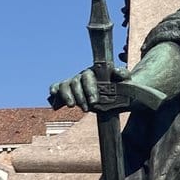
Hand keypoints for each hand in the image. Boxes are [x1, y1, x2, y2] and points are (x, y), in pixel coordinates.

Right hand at [47, 64, 165, 112]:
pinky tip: (53, 96)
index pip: (88, 77)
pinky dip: (54, 90)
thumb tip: (115, 71)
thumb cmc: (121, 88)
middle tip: (86, 109)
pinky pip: (57, 87)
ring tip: (72, 106)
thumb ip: (124, 75)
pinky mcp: (68, 91)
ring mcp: (75, 82)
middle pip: (75, 81)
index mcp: (95, 72)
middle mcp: (83, 75)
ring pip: (65, 84)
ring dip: (66, 95)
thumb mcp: (126, 82)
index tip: (94, 101)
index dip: (89, 88)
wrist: (117, 98)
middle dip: (80, 96)